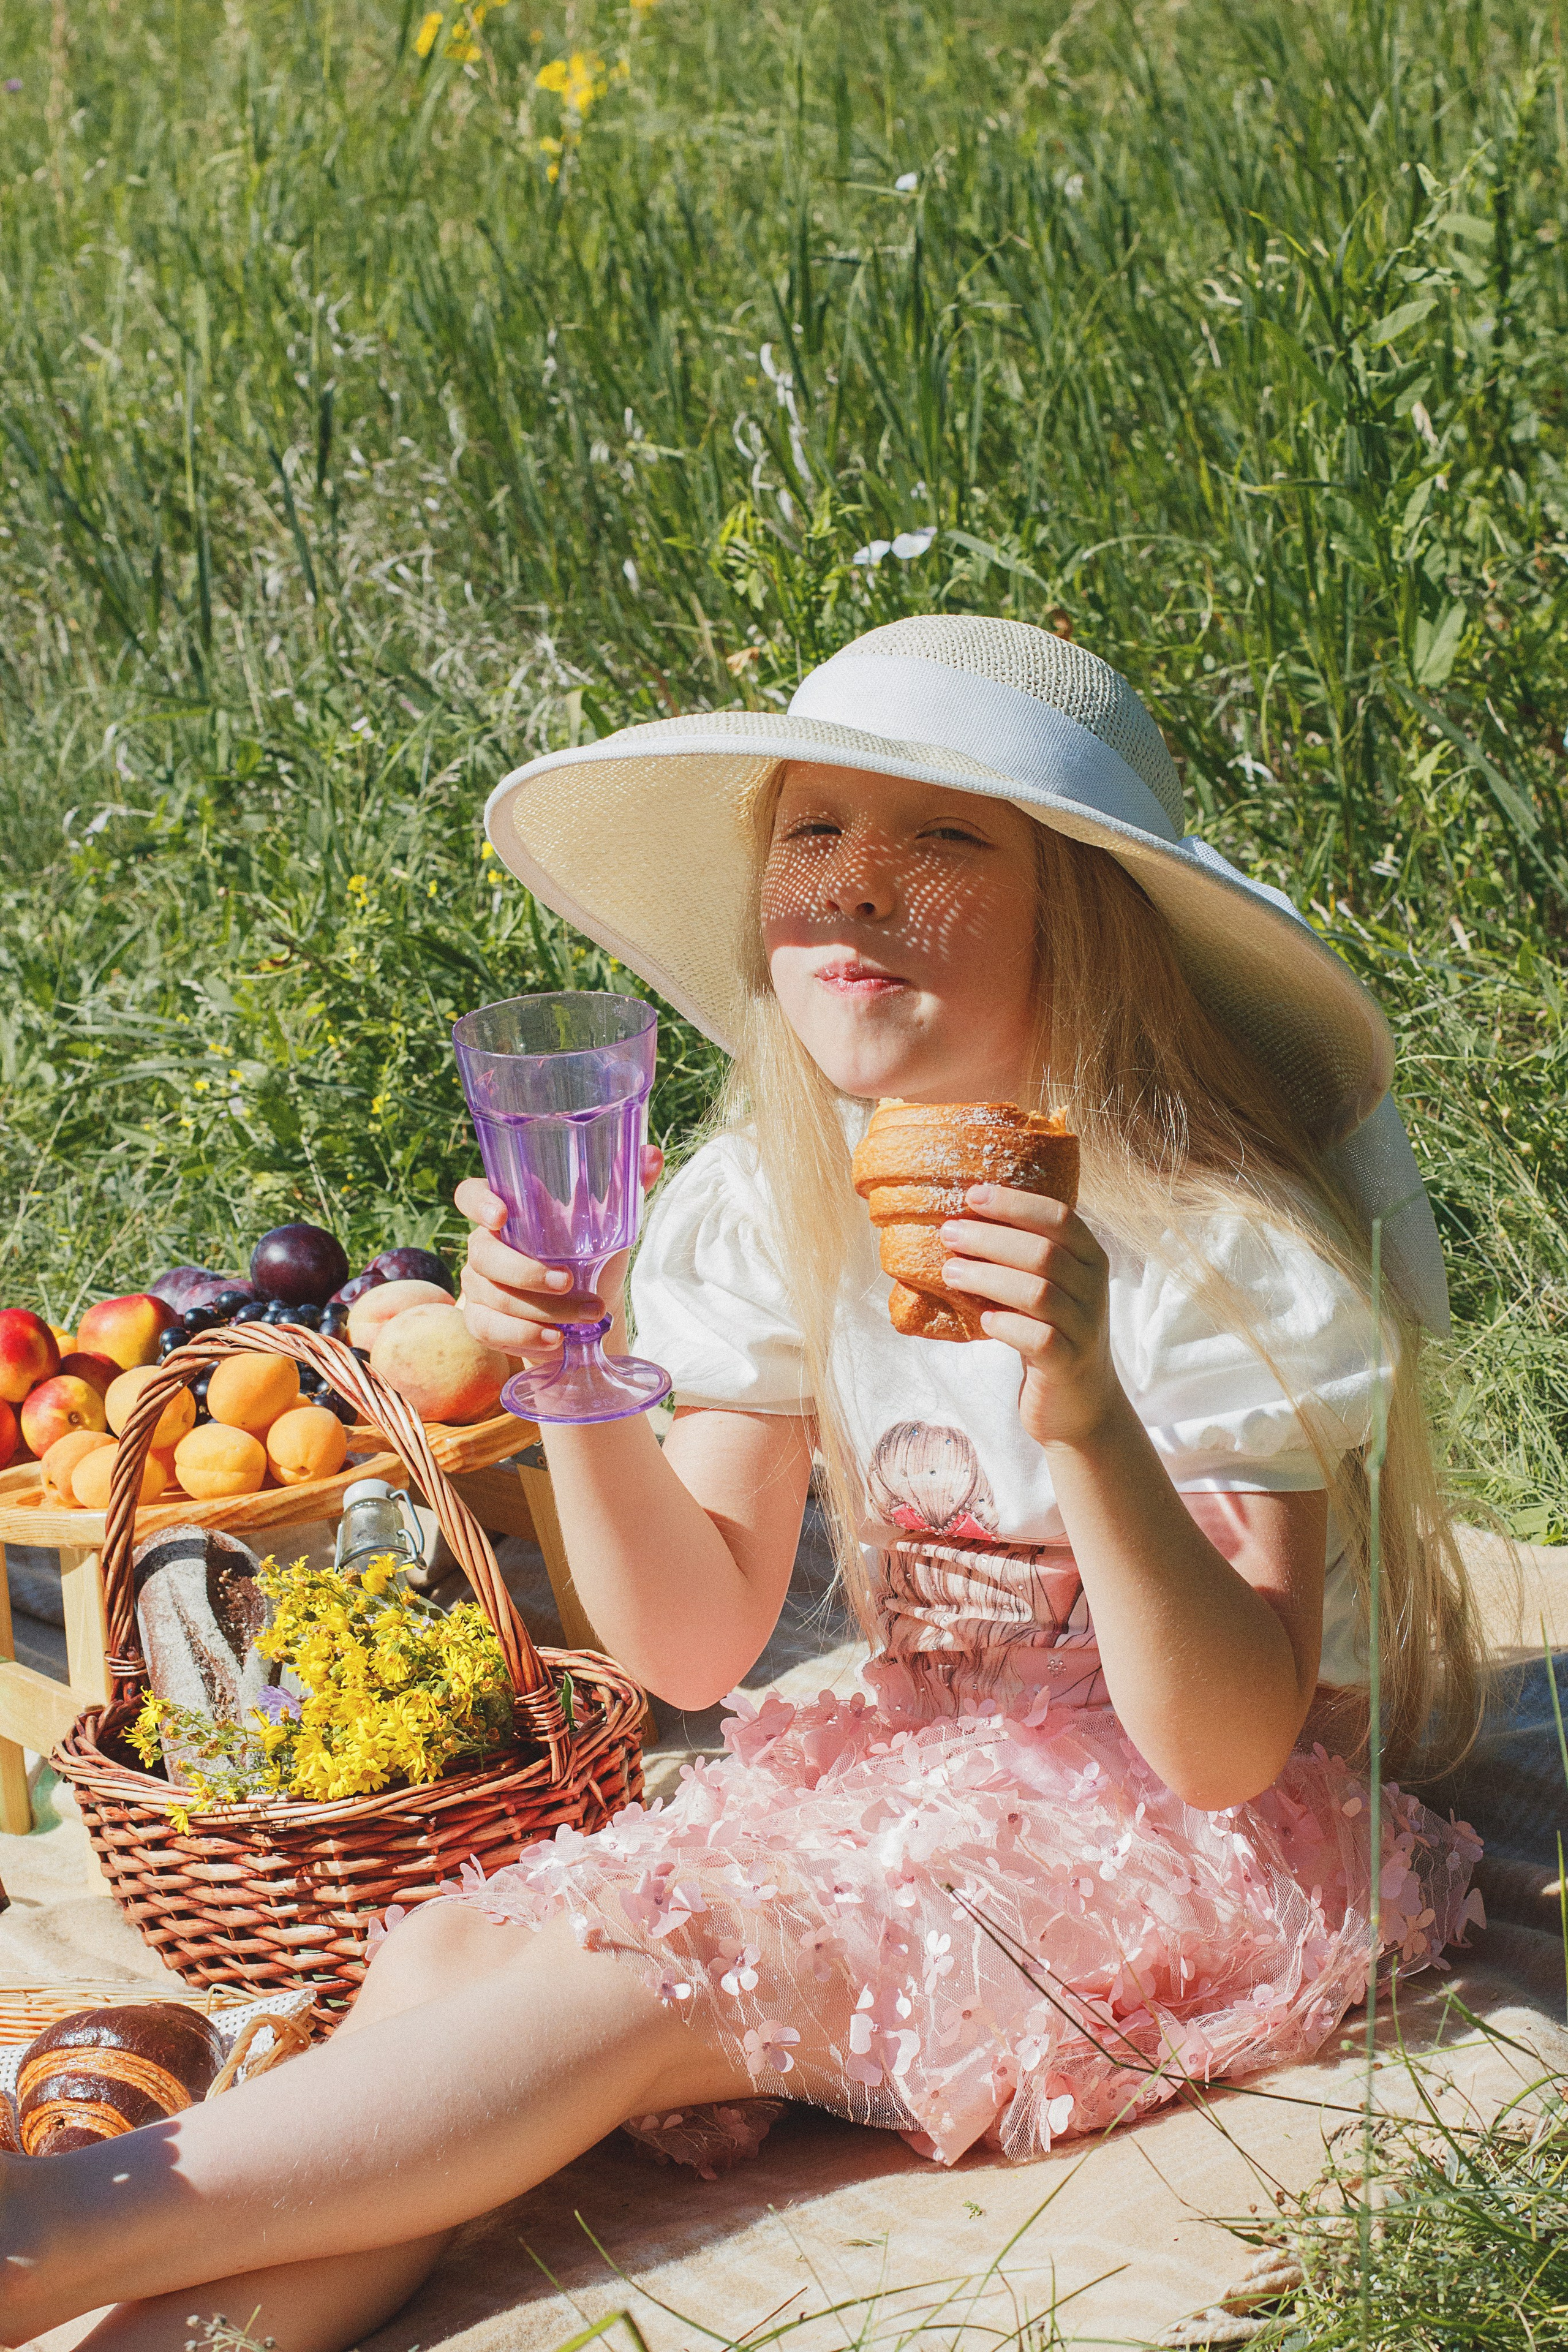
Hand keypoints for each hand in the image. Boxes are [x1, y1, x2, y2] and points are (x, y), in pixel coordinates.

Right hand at [456, 1145, 663, 1363]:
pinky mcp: (482, 1320)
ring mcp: (478, 1284)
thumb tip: (651, 1155)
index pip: (470, 1195)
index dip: (478, 1203)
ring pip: (494, 1296)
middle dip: (525, 1271)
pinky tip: (555, 1339)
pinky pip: (489, 1329)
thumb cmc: (591, 1254)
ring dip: (542, 1309)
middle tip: (568, 1281)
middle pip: (483, 1253)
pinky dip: (524, 1336)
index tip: (502, 1215)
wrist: (591, 1306)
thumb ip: (626, 1186)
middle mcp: (485, 1244)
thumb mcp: (611, 1222)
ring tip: (588, 1314)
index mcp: (509, 1210)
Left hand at [938, 1185, 1121, 1450]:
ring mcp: (1085, 1328)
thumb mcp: (1048, 1287)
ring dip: (988, 1278)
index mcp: (1091, 1260)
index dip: (1015, 1204)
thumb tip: (961, 1220)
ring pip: (1038, 1292)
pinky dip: (1006, 1325)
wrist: (1081, 1403)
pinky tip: (983, 1320)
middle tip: (948, 1233)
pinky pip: (1038, 1338)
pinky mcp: (1068, 1364)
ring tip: (950, 1272)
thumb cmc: (1051, 1332)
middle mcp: (1094, 1289)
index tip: (972, 1195)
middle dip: (990, 1238)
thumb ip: (1024, 1256)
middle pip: (1043, 1252)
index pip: (1060, 1218)